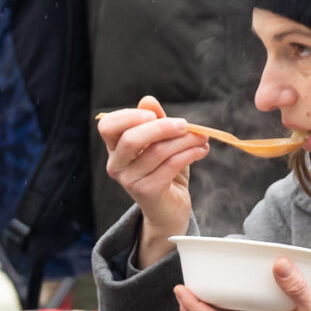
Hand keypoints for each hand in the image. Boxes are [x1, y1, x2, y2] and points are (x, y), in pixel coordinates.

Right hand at [96, 95, 206, 268]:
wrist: (170, 209)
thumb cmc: (165, 171)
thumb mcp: (161, 142)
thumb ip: (155, 121)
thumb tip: (147, 100)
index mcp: (115, 148)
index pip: (108, 126)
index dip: (128, 116)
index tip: (153, 115)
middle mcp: (116, 165)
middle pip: (131, 139)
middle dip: (162, 127)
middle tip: (186, 124)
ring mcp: (129, 181)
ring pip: (157, 151)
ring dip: (184, 140)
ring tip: (202, 137)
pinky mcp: (147, 192)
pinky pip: (170, 166)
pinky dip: (190, 154)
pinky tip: (201, 150)